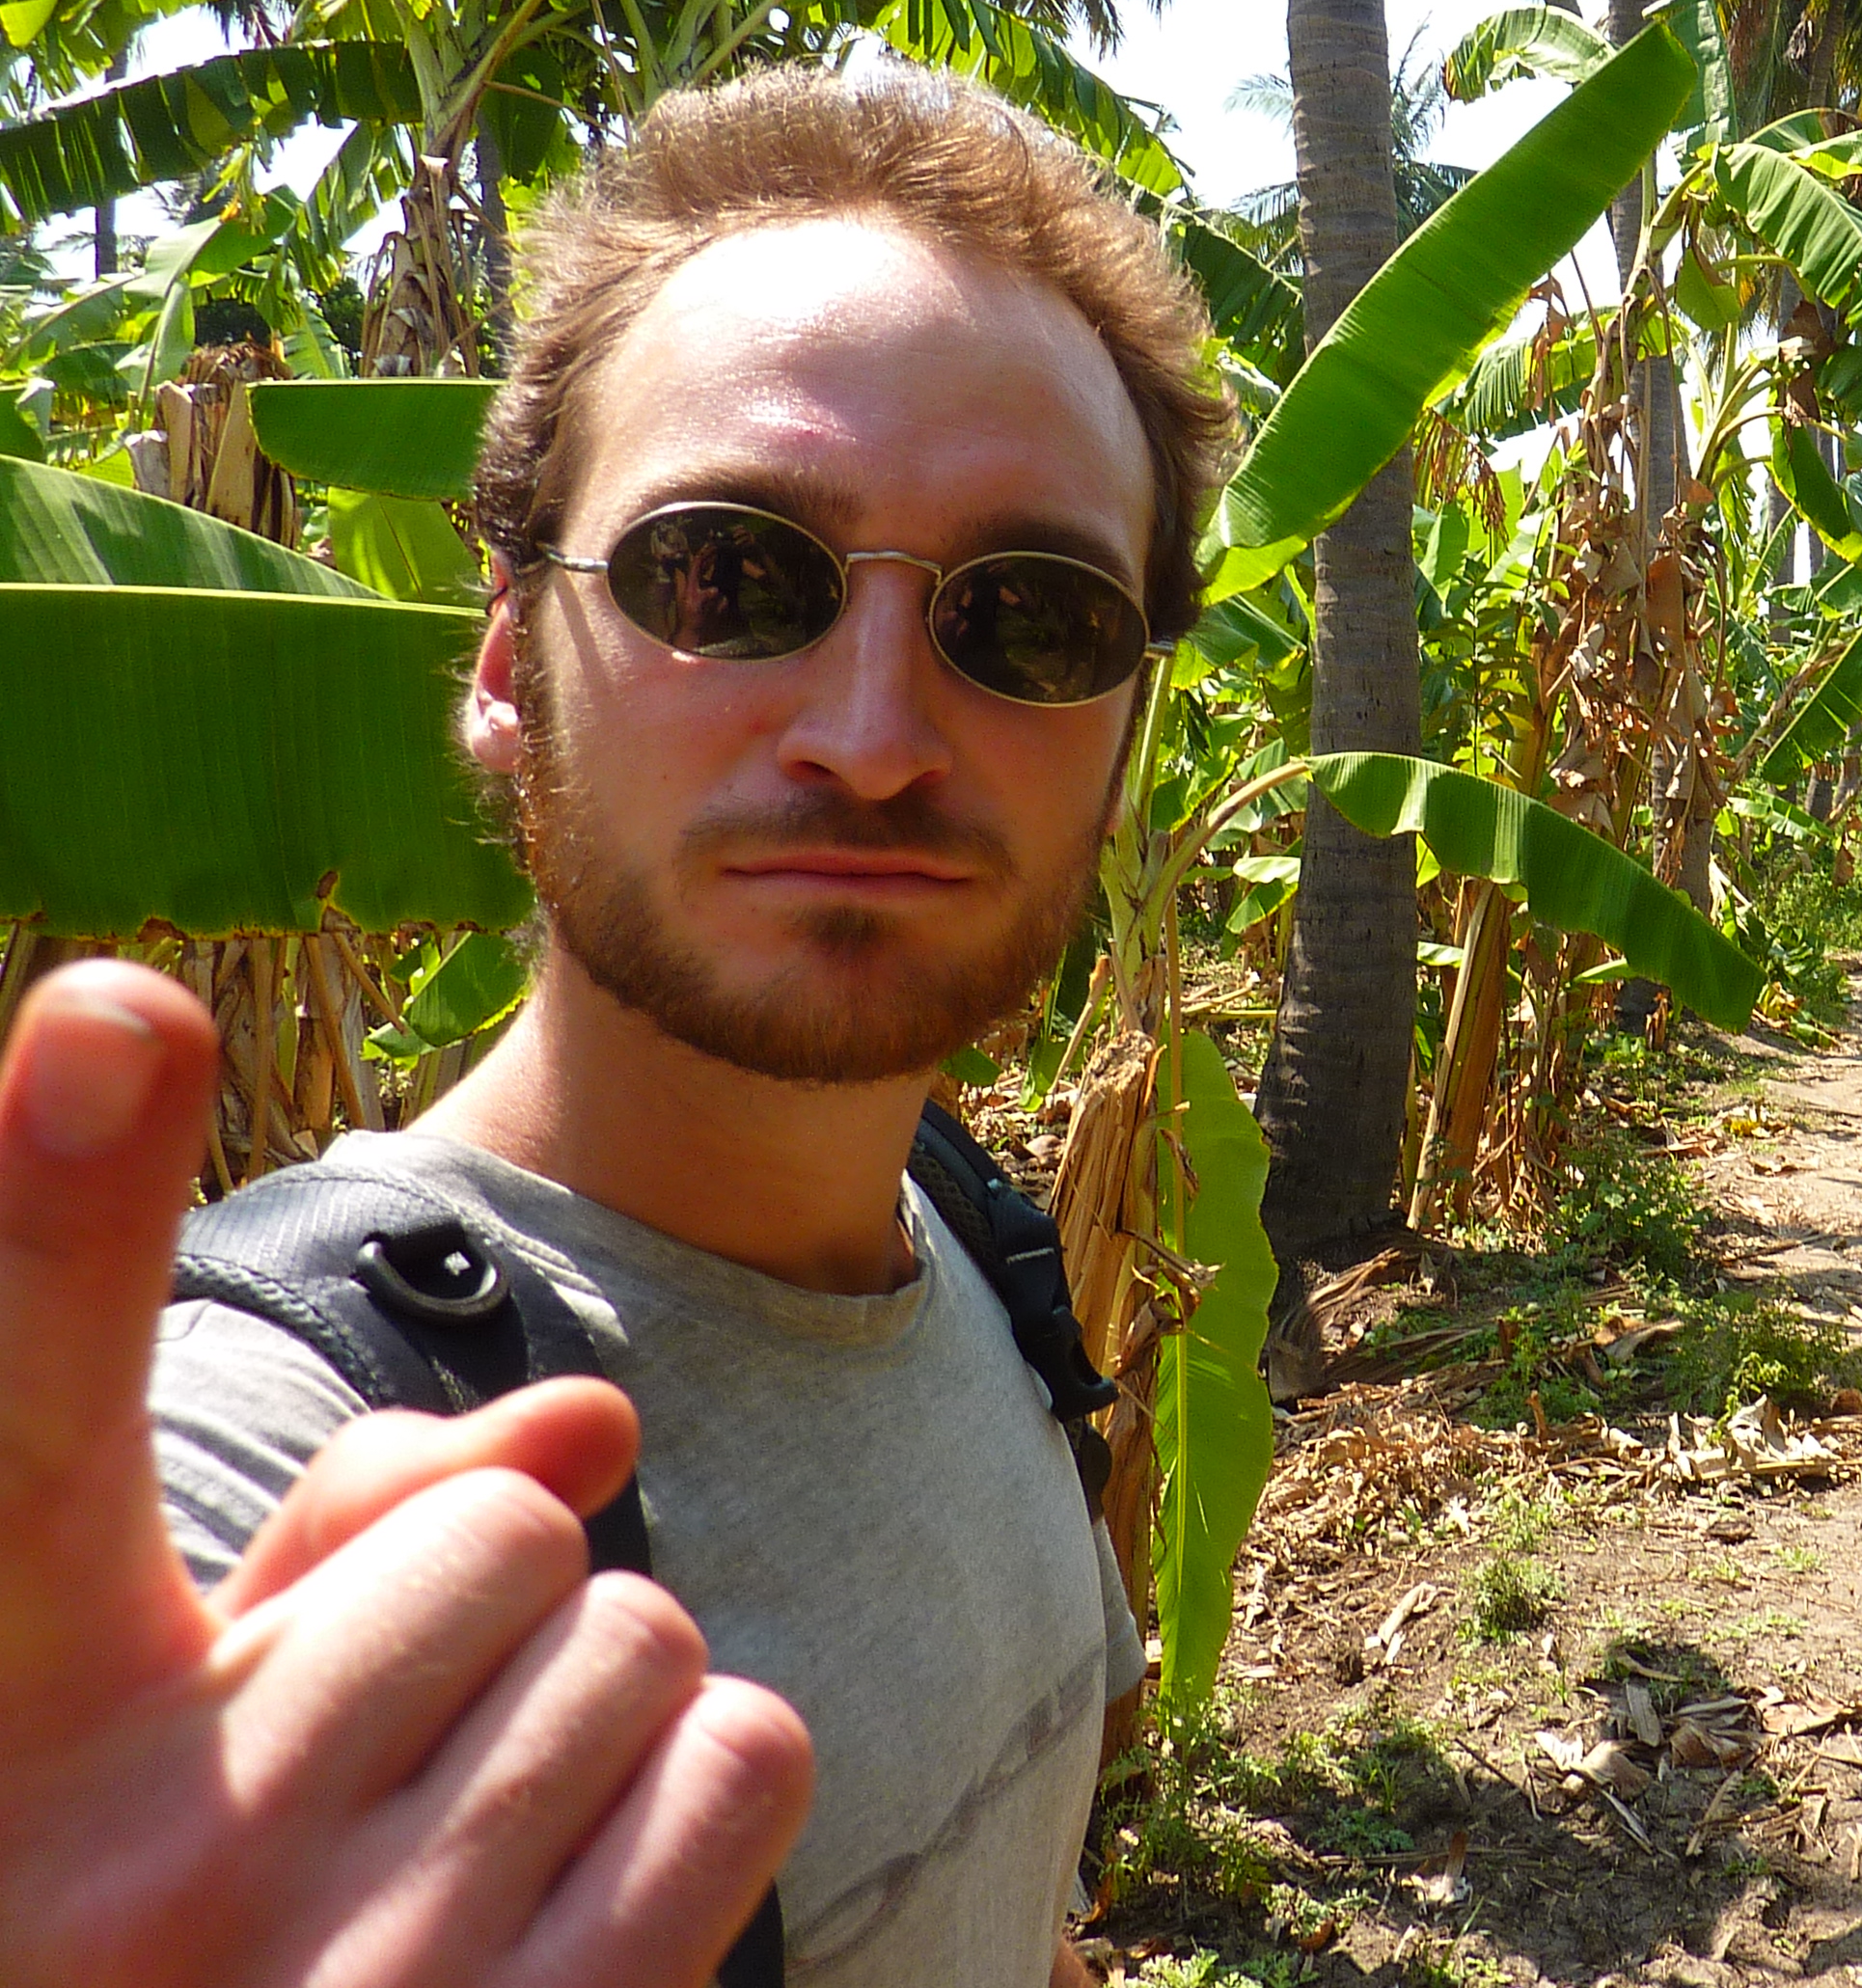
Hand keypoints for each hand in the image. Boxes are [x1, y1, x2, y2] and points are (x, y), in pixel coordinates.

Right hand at [0, 960, 815, 1986]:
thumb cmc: (221, 1941)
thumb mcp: (208, 1732)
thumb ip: (357, 1532)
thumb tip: (593, 1424)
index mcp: (24, 1740)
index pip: (30, 1428)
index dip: (57, 1208)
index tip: (113, 1011)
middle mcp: (141, 1862)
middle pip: (500, 1524)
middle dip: (490, 1622)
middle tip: (383, 1789)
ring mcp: (341, 1982)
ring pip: (645, 1635)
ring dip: (601, 1727)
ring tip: (464, 1875)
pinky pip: (748, 1756)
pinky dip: (707, 1808)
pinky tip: (572, 1921)